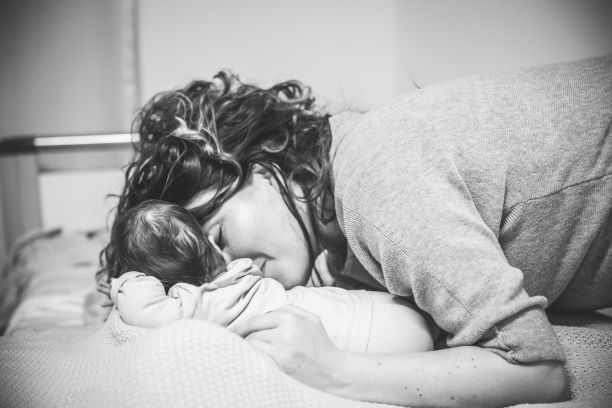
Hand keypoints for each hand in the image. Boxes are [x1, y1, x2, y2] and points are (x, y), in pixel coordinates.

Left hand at [231, 305, 346, 391]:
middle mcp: (284, 333)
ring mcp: (281, 352)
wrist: (335, 373)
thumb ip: (289, 309)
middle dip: (243, 340)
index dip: (240, 328)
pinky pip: (257, 361)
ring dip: (246, 351)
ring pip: (252, 348)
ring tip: (241, 354)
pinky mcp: (280, 368)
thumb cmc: (322, 345)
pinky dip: (251, 361)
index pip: (256, 320)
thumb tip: (266, 312)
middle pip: (252, 335)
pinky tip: (249, 363)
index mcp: (291, 318)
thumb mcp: (311, 319)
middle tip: (233, 345)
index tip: (230, 333)